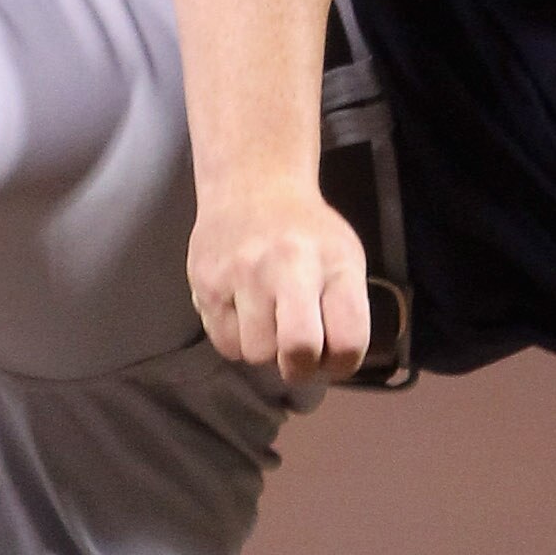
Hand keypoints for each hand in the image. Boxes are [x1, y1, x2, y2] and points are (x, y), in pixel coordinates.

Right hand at [187, 182, 369, 389]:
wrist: (252, 185)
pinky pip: (225, 343)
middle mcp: (290, 265)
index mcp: (335, 263)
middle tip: (297, 359)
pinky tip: (243, 312)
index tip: (333, 358)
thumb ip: (346, 310)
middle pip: (298, 350)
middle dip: (300, 368)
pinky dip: (237, 339)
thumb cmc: (306, 233)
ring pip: (256, 353)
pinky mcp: (207, 282)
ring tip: (267, 321)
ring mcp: (243, 273)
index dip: (342, 364)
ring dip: (265, 349)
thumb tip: (330, 367)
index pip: (348, 340)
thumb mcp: (345, 259)